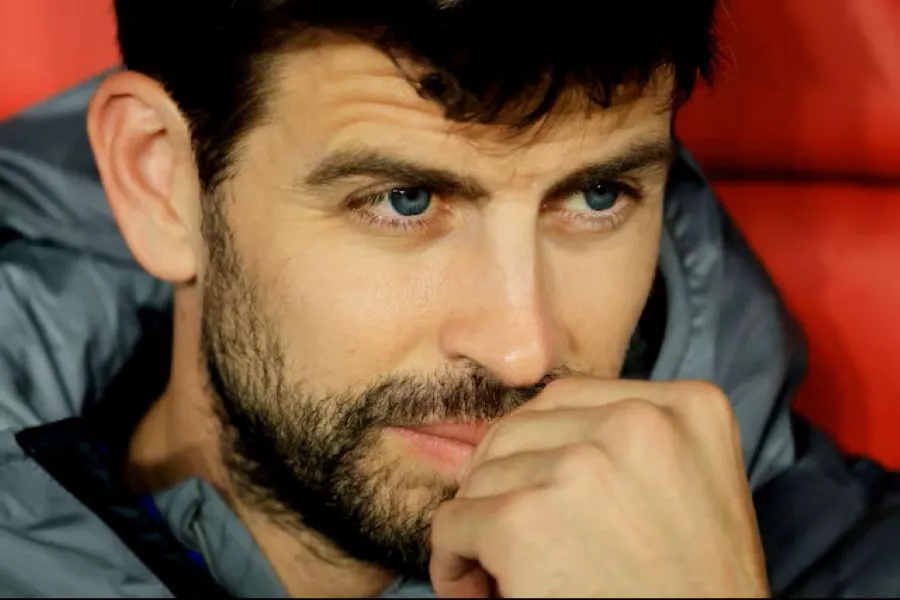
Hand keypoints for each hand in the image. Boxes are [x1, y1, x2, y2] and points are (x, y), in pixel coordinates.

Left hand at [429, 378, 769, 597]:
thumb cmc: (693, 589)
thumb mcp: (690, 488)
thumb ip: (629, 443)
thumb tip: (524, 433)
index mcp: (688, 408)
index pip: (568, 399)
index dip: (540, 448)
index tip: (542, 492)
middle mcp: (637, 424)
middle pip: (520, 429)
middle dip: (506, 481)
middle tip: (515, 535)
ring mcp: (579, 468)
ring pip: (484, 475)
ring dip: (481, 522)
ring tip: (505, 570)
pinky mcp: (523, 521)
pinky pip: (453, 521)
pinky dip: (453, 560)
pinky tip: (479, 588)